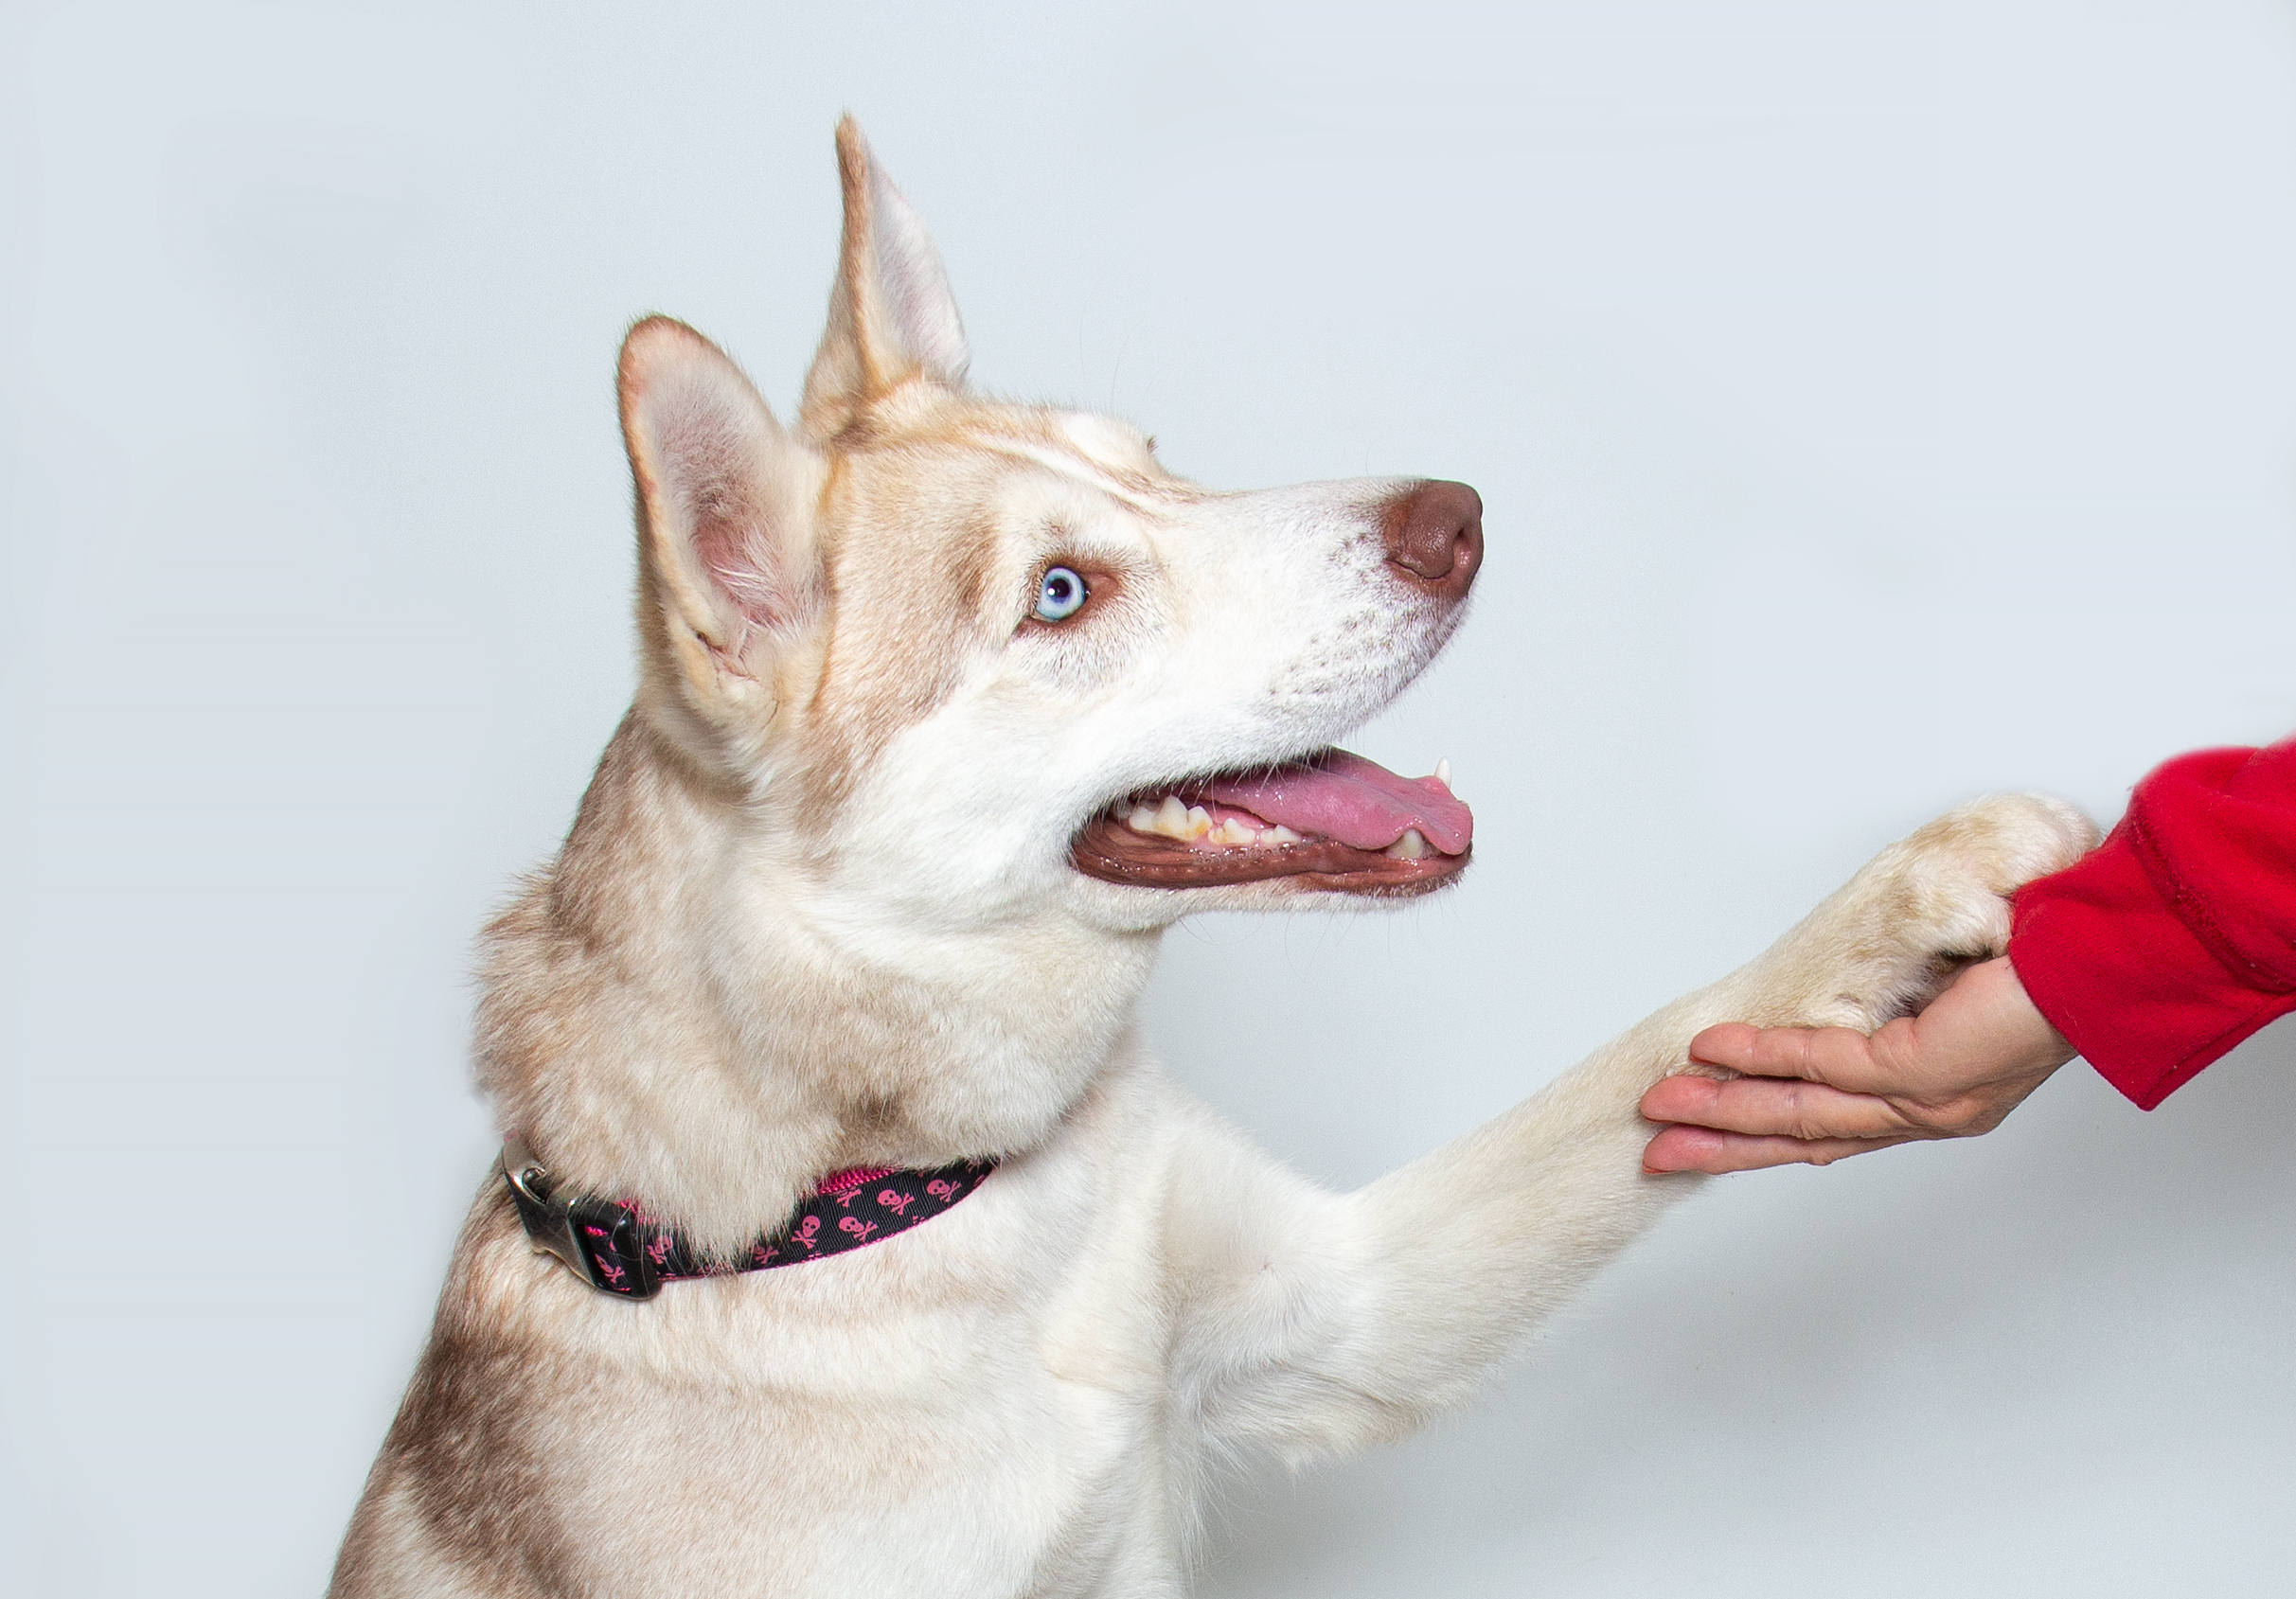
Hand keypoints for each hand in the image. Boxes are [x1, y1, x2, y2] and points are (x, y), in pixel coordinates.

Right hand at [1639, 957, 2074, 1173]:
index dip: (1768, 1135)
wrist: (2106, 960)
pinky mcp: (1923, 1073)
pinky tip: (1712, 1054)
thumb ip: (1901, 1006)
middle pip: (1806, 1136)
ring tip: (1663, 1109)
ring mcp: (1926, 1101)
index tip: (1711, 1136)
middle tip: (1659, 1151)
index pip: (1837, 1126)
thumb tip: (1849, 992)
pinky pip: (1825, 1065)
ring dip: (1723, 1111)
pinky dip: (1761, 1056)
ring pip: (1803, 1111)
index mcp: (1940, 1100)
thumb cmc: (2050, 961)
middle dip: (1725, 1145)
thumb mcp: (1954, 988)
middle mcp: (1931, 1114)